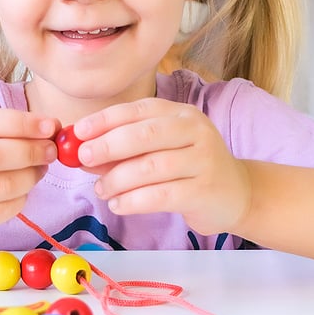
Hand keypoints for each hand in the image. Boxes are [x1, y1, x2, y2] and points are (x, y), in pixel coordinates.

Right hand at [0, 107, 58, 234]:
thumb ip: (9, 125)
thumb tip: (52, 127)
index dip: (23, 124)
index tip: (50, 127)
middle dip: (30, 153)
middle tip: (50, 152)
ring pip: (0, 187)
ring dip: (30, 177)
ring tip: (38, 170)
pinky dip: (20, 200)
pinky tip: (22, 191)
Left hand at [74, 98, 250, 234]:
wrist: (235, 193)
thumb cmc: (189, 167)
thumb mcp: (161, 148)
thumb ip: (125, 148)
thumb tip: (81, 151)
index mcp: (180, 113)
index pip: (138, 110)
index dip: (104, 120)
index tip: (77, 132)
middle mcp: (195, 130)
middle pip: (144, 135)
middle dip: (108, 146)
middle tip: (84, 159)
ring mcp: (203, 160)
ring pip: (150, 167)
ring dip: (117, 179)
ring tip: (101, 189)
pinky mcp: (204, 191)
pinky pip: (160, 196)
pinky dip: (133, 201)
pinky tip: (118, 204)